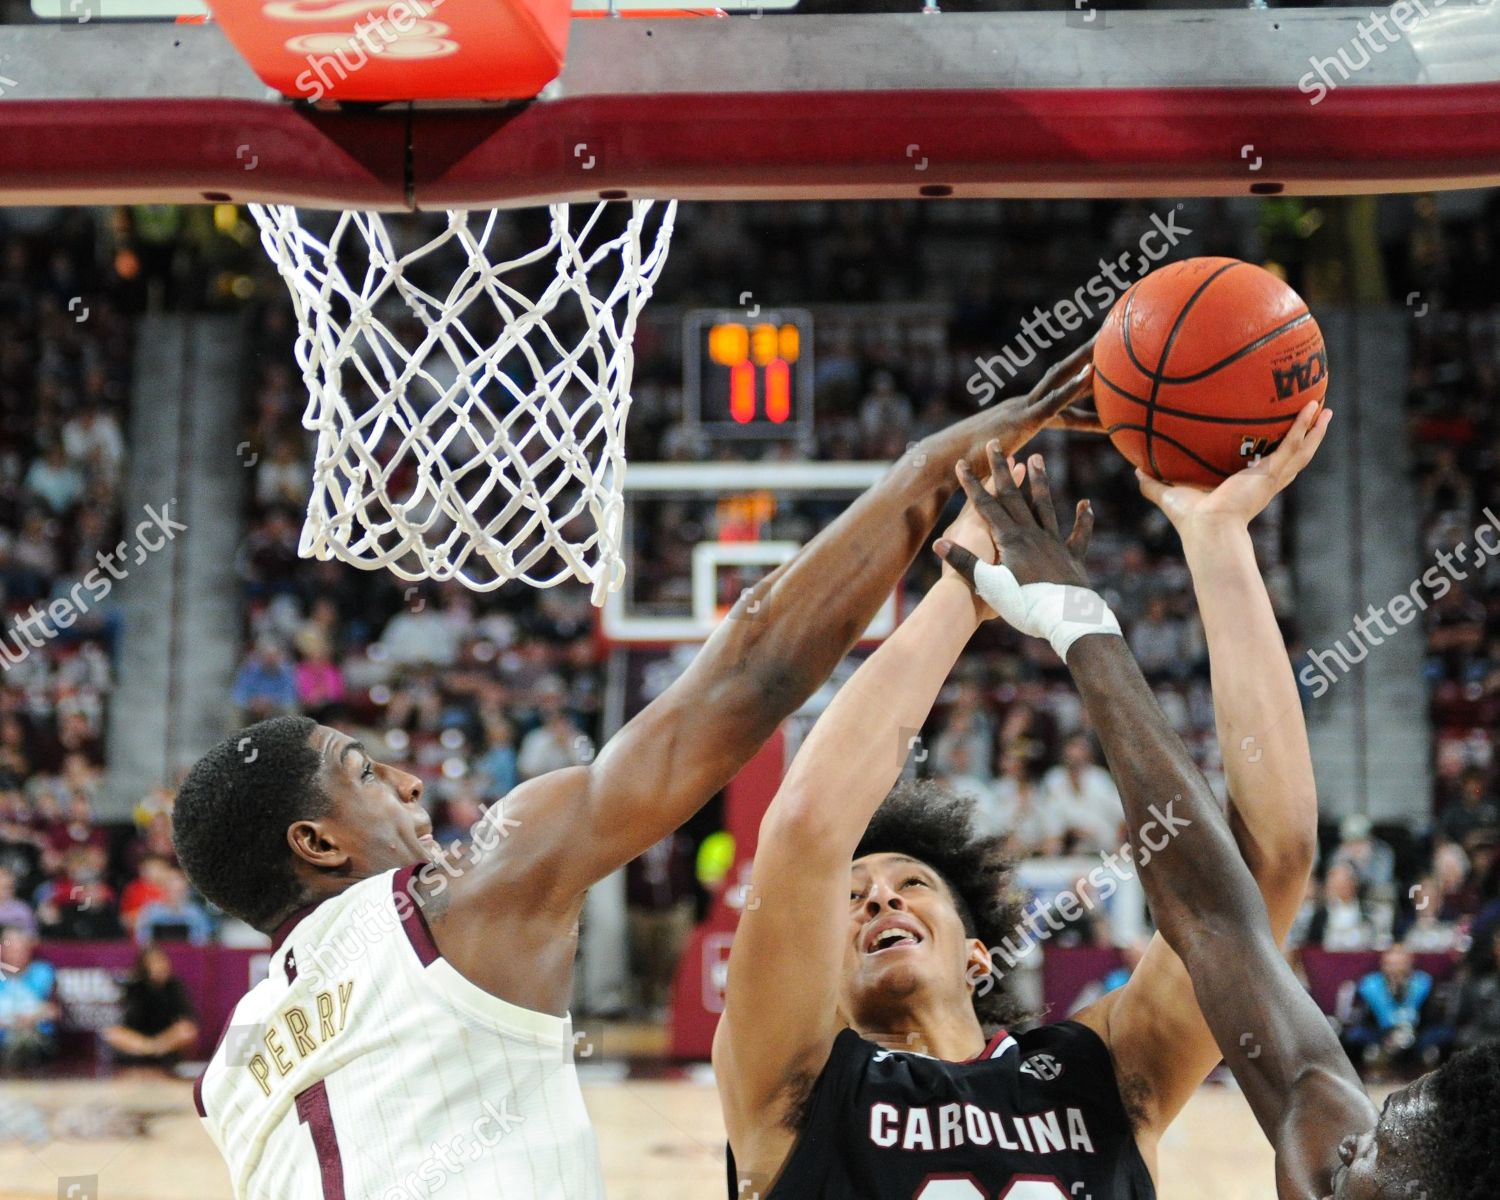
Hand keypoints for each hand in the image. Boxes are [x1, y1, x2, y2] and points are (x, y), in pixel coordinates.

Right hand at [936, 442, 1093, 591]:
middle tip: (996, 444)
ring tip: (1036, 458)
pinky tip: (1085, 504)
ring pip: (1045, 506)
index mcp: (1010, 539)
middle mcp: (1033, 534)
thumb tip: (938, 542)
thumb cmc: (1024, 606)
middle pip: (1014, 497)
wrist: (1066, 620)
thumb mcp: (989, 586)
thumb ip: (965, 562)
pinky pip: (1078, 534)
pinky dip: (1082, 519)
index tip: (962, 463)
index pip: (986, 506)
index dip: (972, 484)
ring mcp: (1054, 543)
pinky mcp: (1072, 557)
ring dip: (1039, 482)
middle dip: (1002, 470)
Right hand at [976, 336, 1102, 468]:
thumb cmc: (968, 469)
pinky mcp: (1024, 420)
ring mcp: (1025, 409)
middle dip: (1089, 357)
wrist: (946, 463)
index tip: (1108, 374)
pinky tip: (1091, 373)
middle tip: (1113, 334)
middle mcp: (1027, 405)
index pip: (1064, 398)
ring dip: (1085, 359)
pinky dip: (1072, 387)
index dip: (1085, 386)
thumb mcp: (1001, 467)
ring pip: (1061, 379)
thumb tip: (1017, 473)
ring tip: (1108, 341)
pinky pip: (1053, 401)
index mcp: (1027, 416)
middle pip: (1065, 376)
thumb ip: (1013, 467)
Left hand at [1136, 401, 1330, 538]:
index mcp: (1248, 486)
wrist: (1206, 529)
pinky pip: (1293, 445)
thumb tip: (1135, 470)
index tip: (1279, 436)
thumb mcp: (1170, 493)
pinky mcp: (1271, 474)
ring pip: (1300, 450)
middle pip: (1292, 456)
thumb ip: (1154, 483)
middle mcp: (1264, 482)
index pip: (1266, 466)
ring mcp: (1271, 478)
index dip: (1276, 452)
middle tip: (1315, 416)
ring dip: (1314, 429)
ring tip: (1324, 408)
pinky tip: (1314, 409)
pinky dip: (1305, 428)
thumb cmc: (1191, 520)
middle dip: (1304, 438)